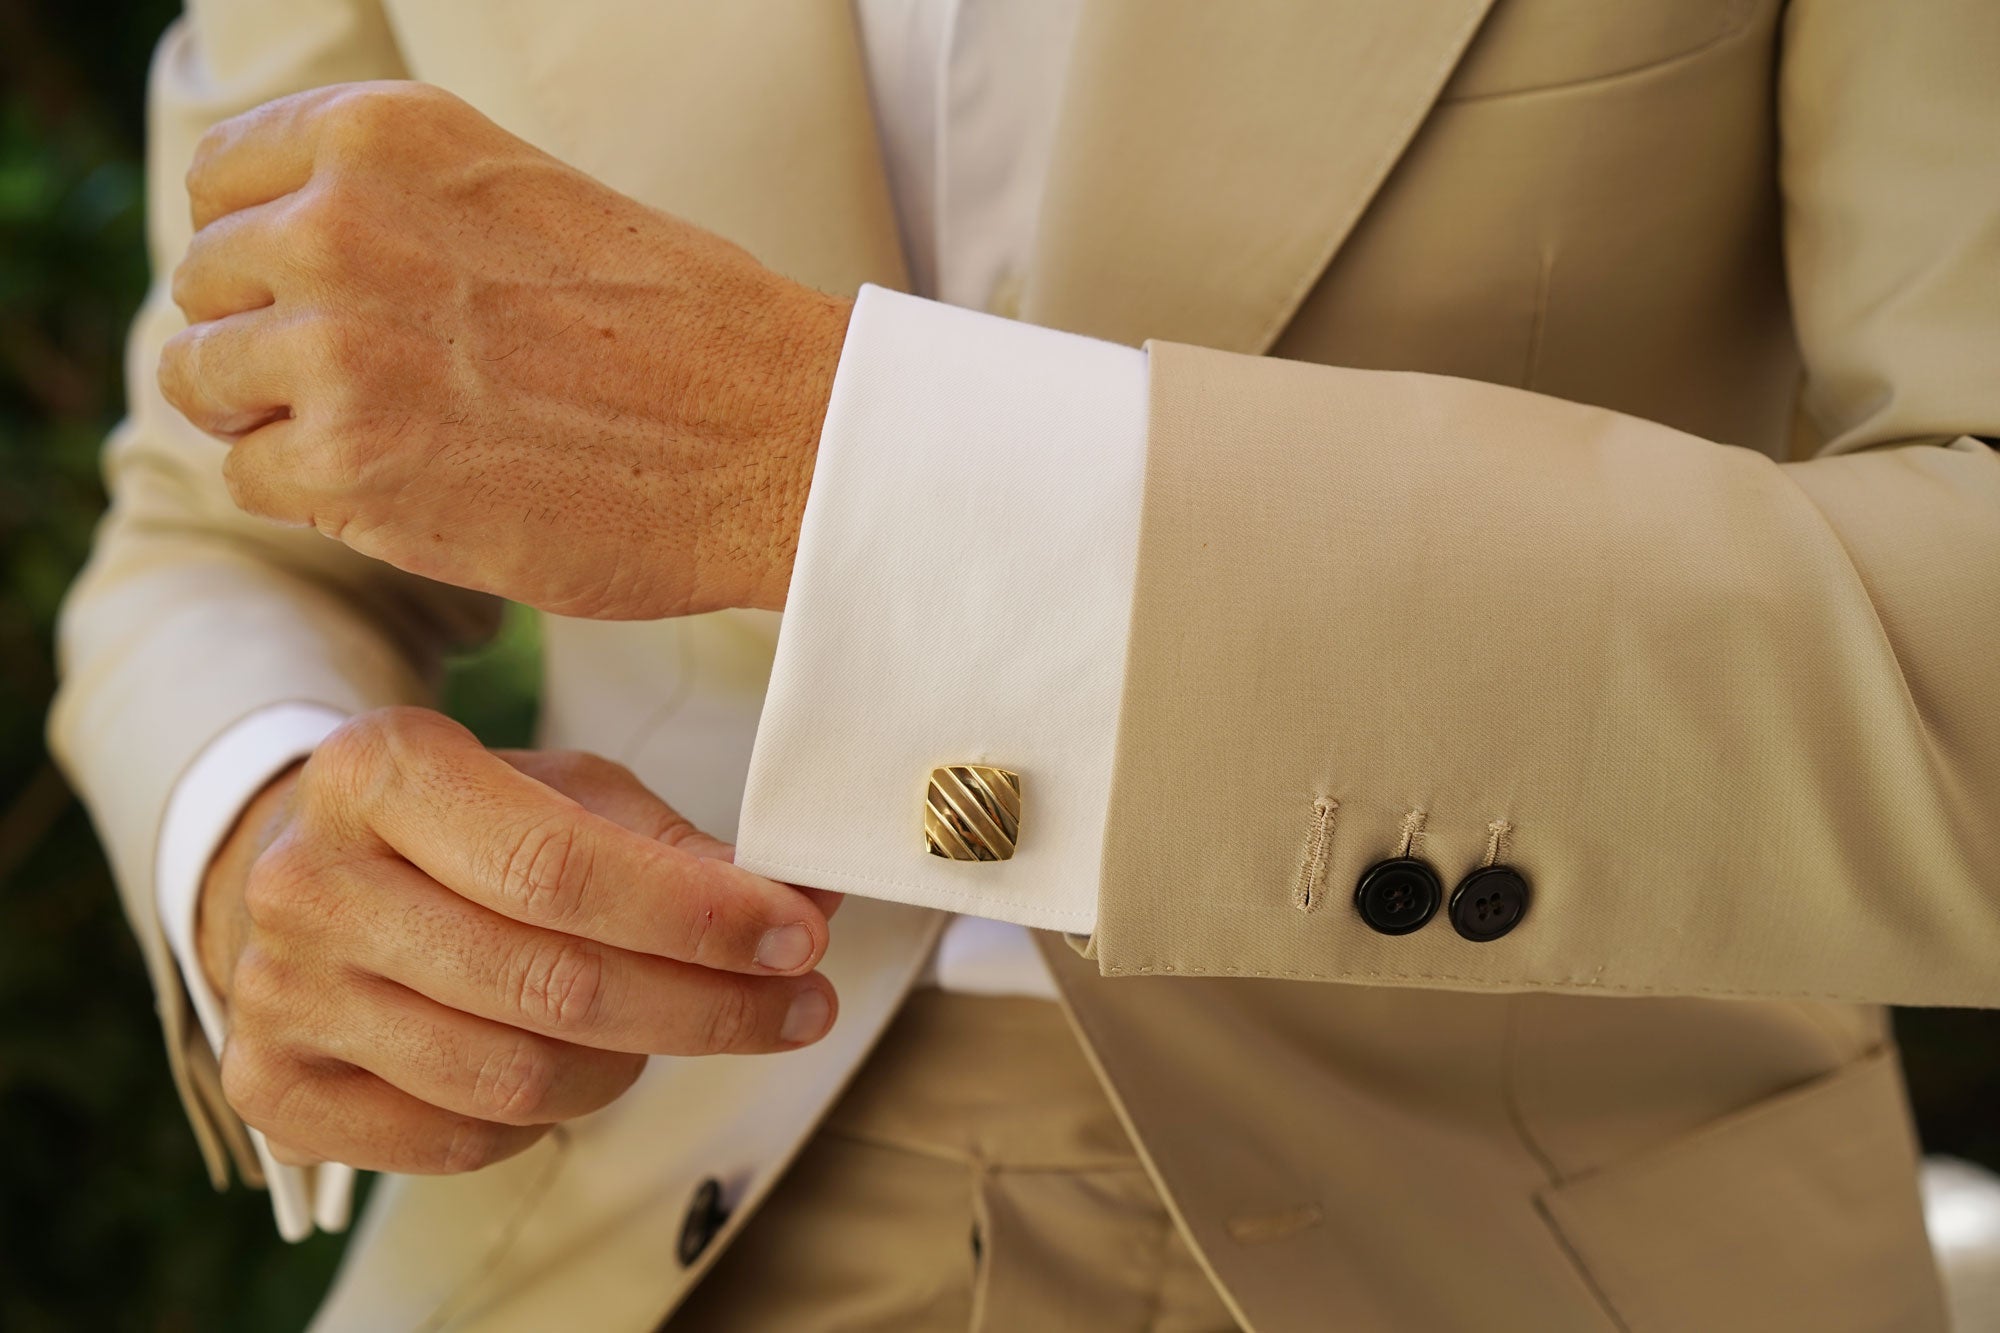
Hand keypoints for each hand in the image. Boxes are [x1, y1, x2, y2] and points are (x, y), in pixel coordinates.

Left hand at [158, 81, 849, 619]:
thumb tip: (293, 267)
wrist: (776, 438)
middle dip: (267, 339)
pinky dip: (314, 495)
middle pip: (206, 283)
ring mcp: (333, 345)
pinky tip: (408, 488)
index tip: (316, 299)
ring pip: (202, 380)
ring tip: (384, 440)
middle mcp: (337, 220)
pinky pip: (250, 477)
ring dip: (276, 418)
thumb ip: (402, 212)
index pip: (223, 180)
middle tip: (370, 388)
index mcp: (385, 136)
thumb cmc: (685, 332)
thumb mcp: (528, 201)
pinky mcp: (349, 465)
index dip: (260, 252)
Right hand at [195, 707, 840, 1173]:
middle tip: (799, 1006)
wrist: (316, 873)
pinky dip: (547, 1120)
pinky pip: (460, 1140)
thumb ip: (676, 846)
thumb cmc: (462, 825)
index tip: (799, 937)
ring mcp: (279, 991)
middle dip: (705, 1005)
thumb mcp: (562, 791)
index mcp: (378, 770)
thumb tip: (805, 901)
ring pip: (515, 1076)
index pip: (559, 866)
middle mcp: (309, 881)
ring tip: (676, 1023)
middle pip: (549, 983)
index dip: (695, 916)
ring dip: (631, 1062)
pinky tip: (580, 1066)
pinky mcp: (274, 1087)